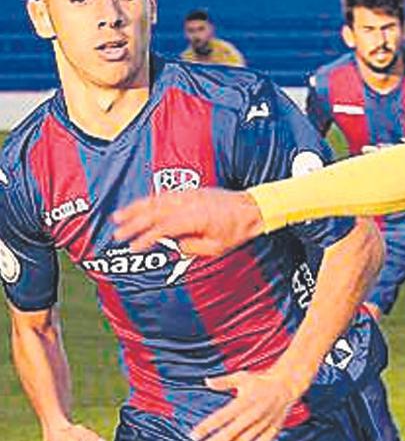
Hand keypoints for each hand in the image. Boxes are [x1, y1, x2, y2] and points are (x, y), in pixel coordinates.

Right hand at [112, 188, 263, 255]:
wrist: (251, 209)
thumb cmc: (236, 230)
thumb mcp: (215, 248)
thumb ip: (191, 248)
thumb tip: (173, 247)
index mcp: (194, 218)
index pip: (163, 228)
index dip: (146, 238)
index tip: (133, 248)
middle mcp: (189, 203)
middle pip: (154, 212)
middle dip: (133, 223)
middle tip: (118, 235)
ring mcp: (189, 195)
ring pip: (156, 200)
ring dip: (135, 208)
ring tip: (118, 217)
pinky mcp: (190, 192)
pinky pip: (164, 194)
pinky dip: (149, 200)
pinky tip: (138, 206)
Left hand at [191, 370, 303, 440]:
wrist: (288, 384)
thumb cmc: (263, 381)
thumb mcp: (242, 377)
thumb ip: (224, 382)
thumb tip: (207, 382)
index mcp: (245, 401)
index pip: (221, 416)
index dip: (206, 427)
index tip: (193, 435)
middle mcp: (253, 414)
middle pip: (230, 433)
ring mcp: (263, 423)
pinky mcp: (272, 430)